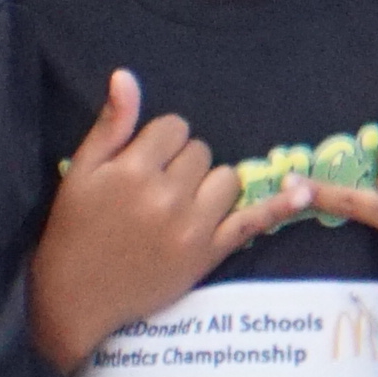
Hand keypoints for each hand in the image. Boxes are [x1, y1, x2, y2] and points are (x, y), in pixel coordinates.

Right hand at [36, 66, 288, 364]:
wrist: (76, 300)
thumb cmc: (74, 231)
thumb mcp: (81, 173)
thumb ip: (110, 124)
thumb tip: (127, 76)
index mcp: (133, 171)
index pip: (173, 127)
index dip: (159, 142)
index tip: (142, 163)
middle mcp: (167, 196)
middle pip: (200, 151)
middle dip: (181, 164)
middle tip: (153, 192)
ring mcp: (193, 227)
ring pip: (226, 178)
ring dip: (208, 186)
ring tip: (178, 208)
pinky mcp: (210, 254)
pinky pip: (253, 222)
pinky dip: (280, 207)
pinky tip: (303, 191)